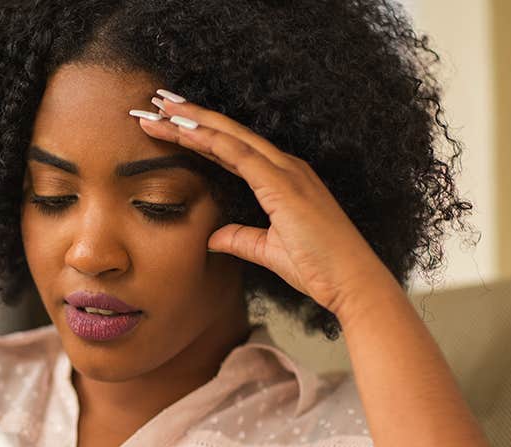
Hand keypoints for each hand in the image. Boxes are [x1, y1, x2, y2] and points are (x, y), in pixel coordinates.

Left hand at [137, 90, 398, 320]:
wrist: (352, 282)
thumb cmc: (319, 268)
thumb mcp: (268, 252)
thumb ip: (241, 239)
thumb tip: (214, 237)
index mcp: (282, 179)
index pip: (232, 149)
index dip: (200, 134)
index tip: (170, 123)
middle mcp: (286, 167)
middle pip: (228, 134)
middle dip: (191, 116)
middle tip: (158, 100)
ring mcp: (287, 172)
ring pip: (230, 136)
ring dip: (194, 120)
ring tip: (162, 106)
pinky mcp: (284, 185)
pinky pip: (241, 155)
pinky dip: (211, 140)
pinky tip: (185, 130)